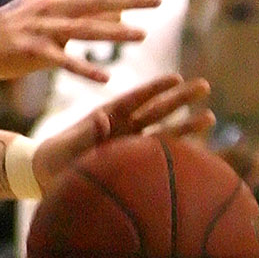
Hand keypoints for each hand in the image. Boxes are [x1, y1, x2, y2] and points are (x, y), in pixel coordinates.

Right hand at [0, 0, 157, 82]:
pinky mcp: (29, 50)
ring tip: (142, 34)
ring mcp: (39, 27)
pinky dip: (84, 70)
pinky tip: (104, 79)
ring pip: (84, 28)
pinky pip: (62, 61)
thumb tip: (109, 12)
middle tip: (159, 1)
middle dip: (130, 0)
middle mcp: (48, 5)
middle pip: (96, 0)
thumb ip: (72, 10)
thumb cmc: (9, 29)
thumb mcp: (41, 11)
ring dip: (115, 31)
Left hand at [33, 74, 214, 193]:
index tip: (176, 78)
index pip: (135, 99)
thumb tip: (103, 118)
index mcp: (107, 116)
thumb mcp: (67, 144)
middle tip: (205, 85)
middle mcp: (123, 128)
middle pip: (156, 111)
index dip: (155, 88)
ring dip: (186, 126)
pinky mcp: (131, 165)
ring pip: (163, 134)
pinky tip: (199, 153)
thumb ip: (85, 133)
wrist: (48, 179)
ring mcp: (130, 146)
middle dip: (180, 99)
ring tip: (210, 117)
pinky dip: (176, 156)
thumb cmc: (54, 158)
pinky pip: (158, 158)